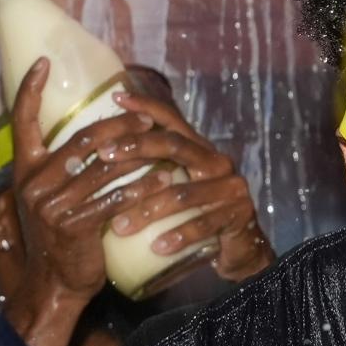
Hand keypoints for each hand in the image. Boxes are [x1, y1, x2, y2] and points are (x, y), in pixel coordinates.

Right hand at [5, 58, 173, 345]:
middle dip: (120, 125)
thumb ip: (65, 165)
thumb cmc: (63, 233)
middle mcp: (34, 183)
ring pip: (106, 167)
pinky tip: (166, 178)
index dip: (31, 90)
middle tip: (147, 118)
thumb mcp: (53, 195)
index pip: (22, 121)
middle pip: (84, 140)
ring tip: (166, 143)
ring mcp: (52, 205)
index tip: (45, 62)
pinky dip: (145, 186)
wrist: (57, 282)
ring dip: (141, 153)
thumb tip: (99, 133)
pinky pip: (117, 197)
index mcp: (25, 169)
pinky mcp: (75, 225)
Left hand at [100, 91, 274, 281]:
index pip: (173, 122)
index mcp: (201, 152)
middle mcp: (218, 163)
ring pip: (184, 193)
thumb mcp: (179, 188)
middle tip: (104, 155)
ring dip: (148, 210)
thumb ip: (155, 172)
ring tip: (119, 227)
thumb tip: (102, 157)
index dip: (146, 107)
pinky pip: (205, 224)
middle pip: (176, 146)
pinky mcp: (238, 214)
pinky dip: (179, 236)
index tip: (116, 98)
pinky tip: (157, 247)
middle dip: (137, 146)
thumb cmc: (198, 215)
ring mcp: (231, 188)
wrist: (242, 247)